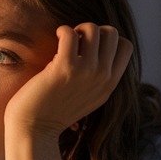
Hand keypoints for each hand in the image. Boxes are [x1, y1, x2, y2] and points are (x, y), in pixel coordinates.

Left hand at [4, 23, 132, 138]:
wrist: (34, 130)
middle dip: (93, 30)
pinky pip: (70, 34)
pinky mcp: (64, 67)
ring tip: (65, 39)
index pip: (125, 46)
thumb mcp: (88, 98)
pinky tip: (55, 37)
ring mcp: (86, 71)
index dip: (107, 39)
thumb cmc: (53, 112)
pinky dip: (62, 30)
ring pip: (93, 29)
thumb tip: (98, 52)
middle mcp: (103, 77)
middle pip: (112, 33)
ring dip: (78, 29)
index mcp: (110, 84)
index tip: (89, 46)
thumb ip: (98, 79)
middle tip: (76, 41)